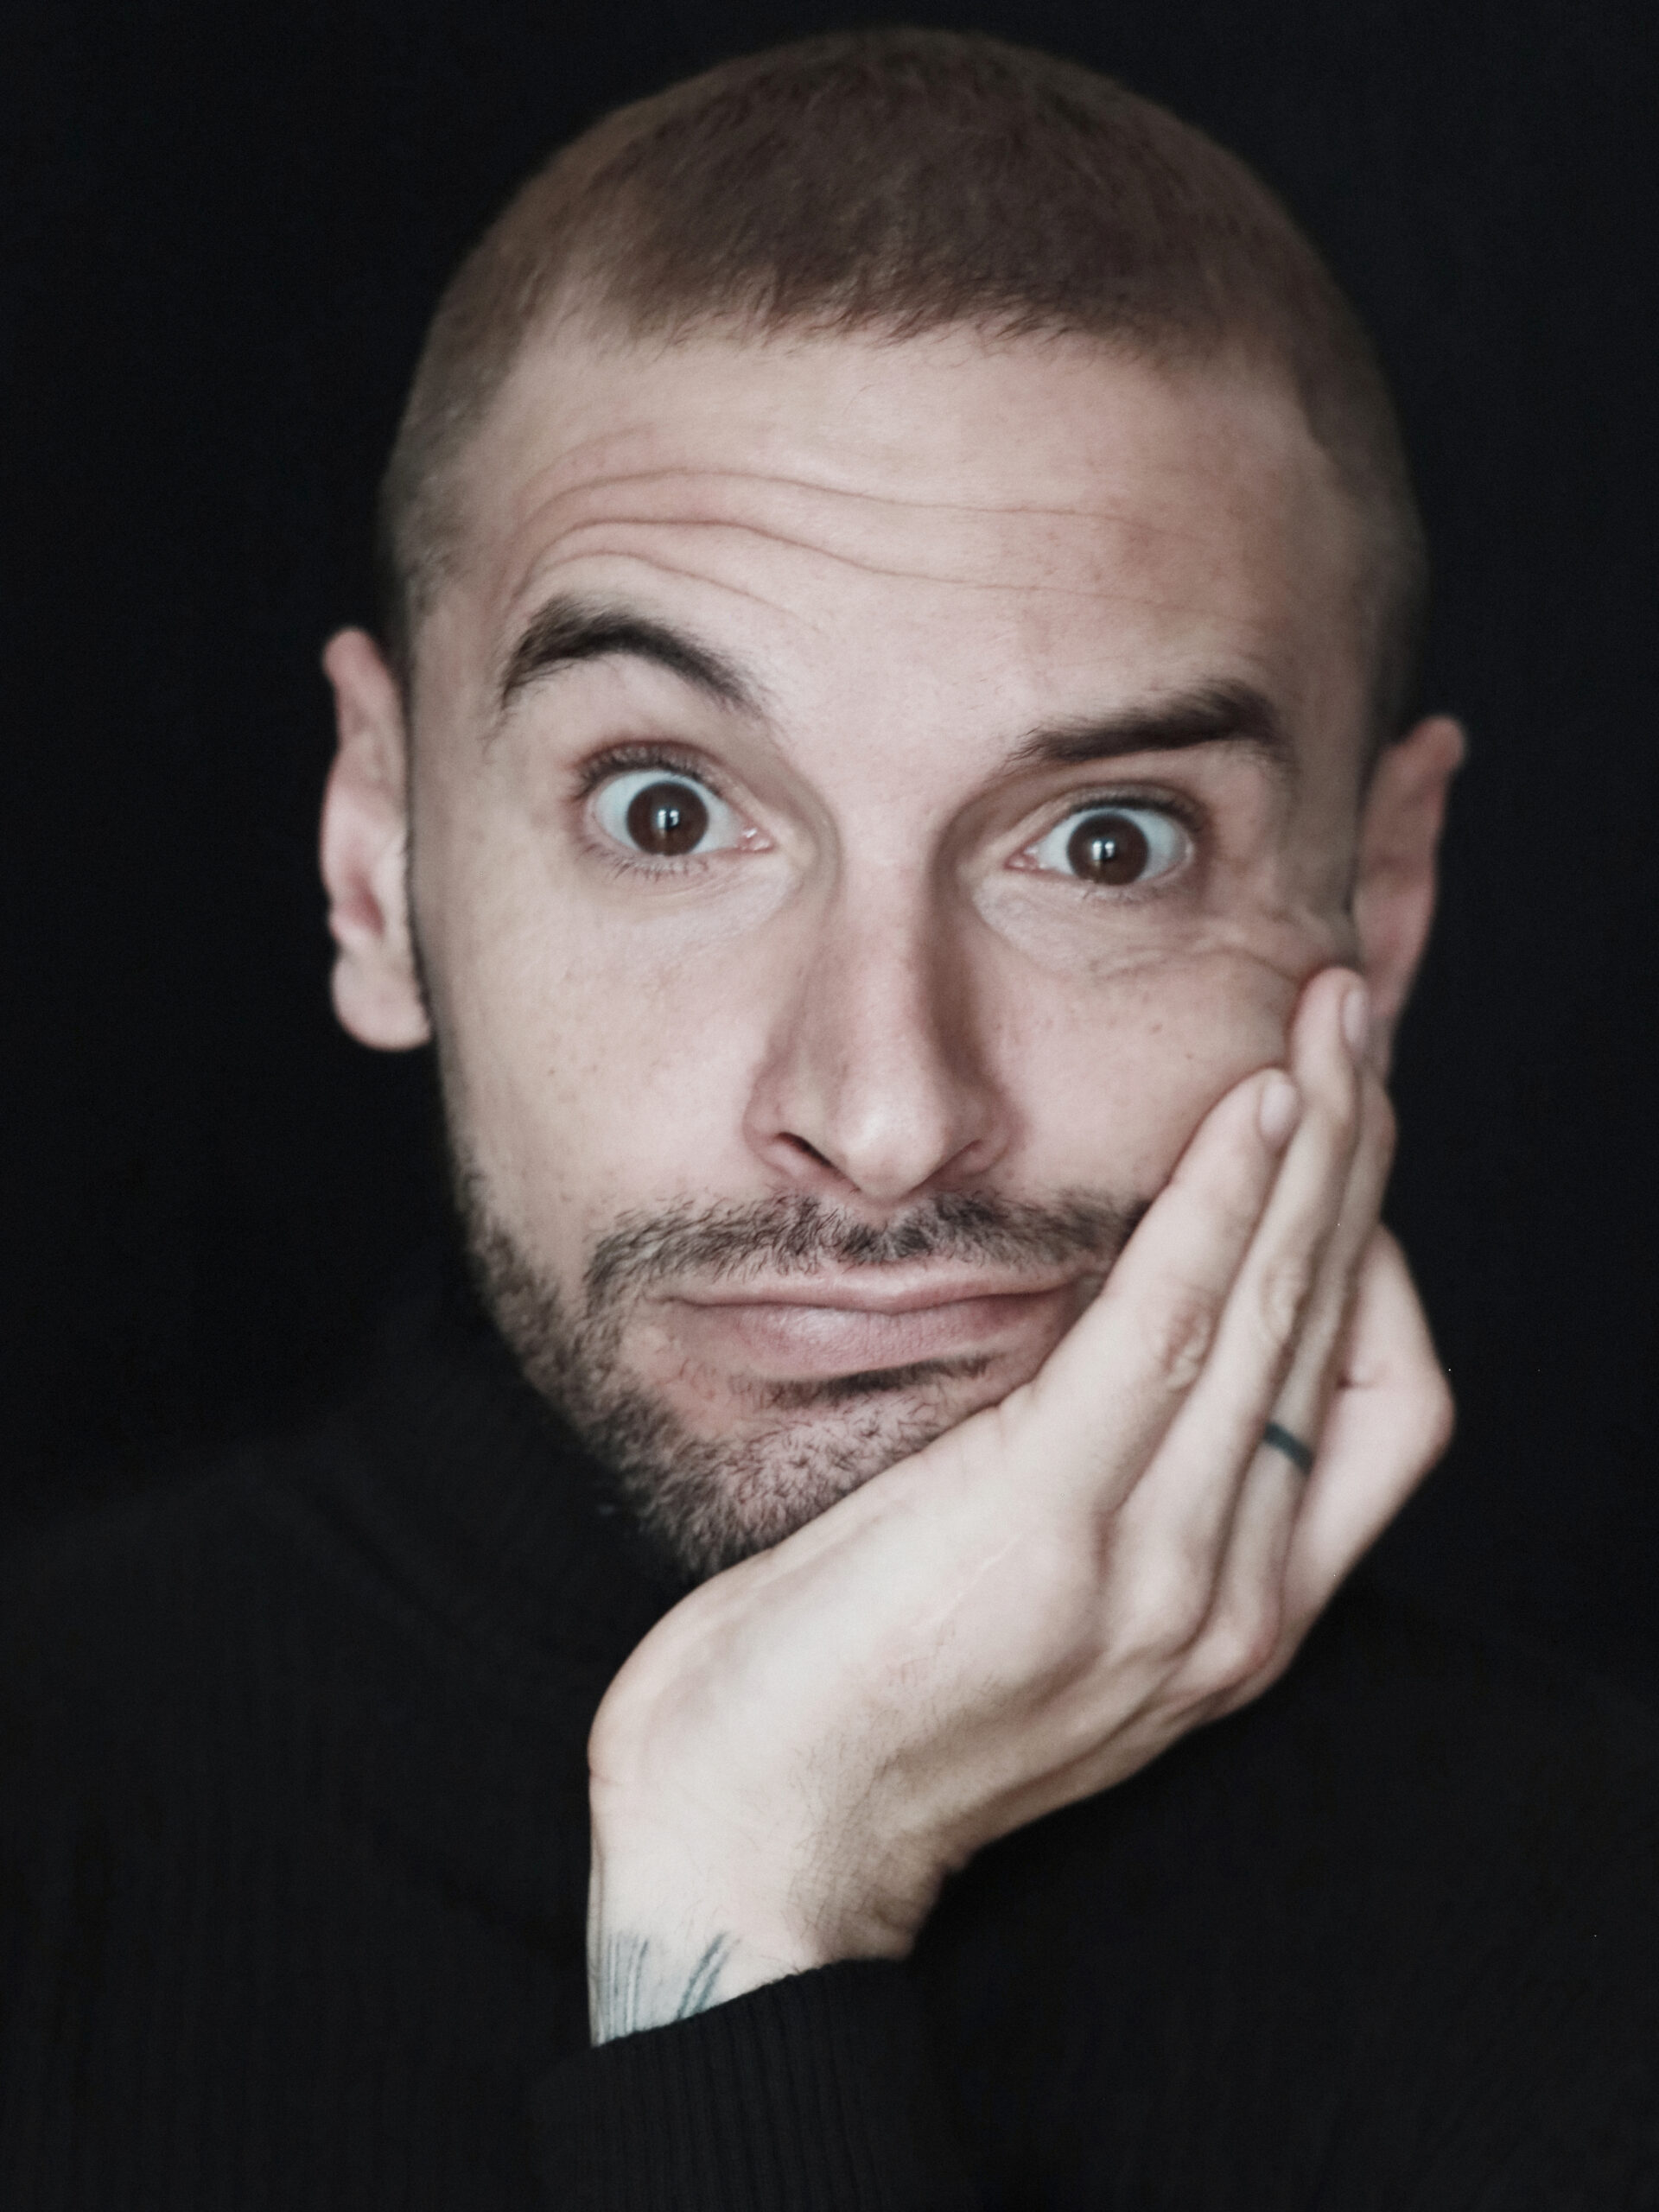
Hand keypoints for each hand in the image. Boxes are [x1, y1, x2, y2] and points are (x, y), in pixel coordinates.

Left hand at [583, 969, 1451, 2040]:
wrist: (751, 1848)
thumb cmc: (856, 1707)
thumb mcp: (1021, 1602)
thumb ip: (1102, 1497)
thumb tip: (1110, 1342)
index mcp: (1228, 1617)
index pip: (1372, 1406)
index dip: (1372, 1257)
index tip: (1327, 1144)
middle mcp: (1228, 1601)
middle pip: (1348, 1335)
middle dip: (1363, 1161)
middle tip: (1357, 1025)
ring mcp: (1154, 1574)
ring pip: (1286, 1310)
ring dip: (1319, 1148)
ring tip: (1328, 1025)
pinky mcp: (1049, 1526)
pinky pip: (1176, 1327)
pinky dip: (1225, 1205)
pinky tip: (1250, 1111)